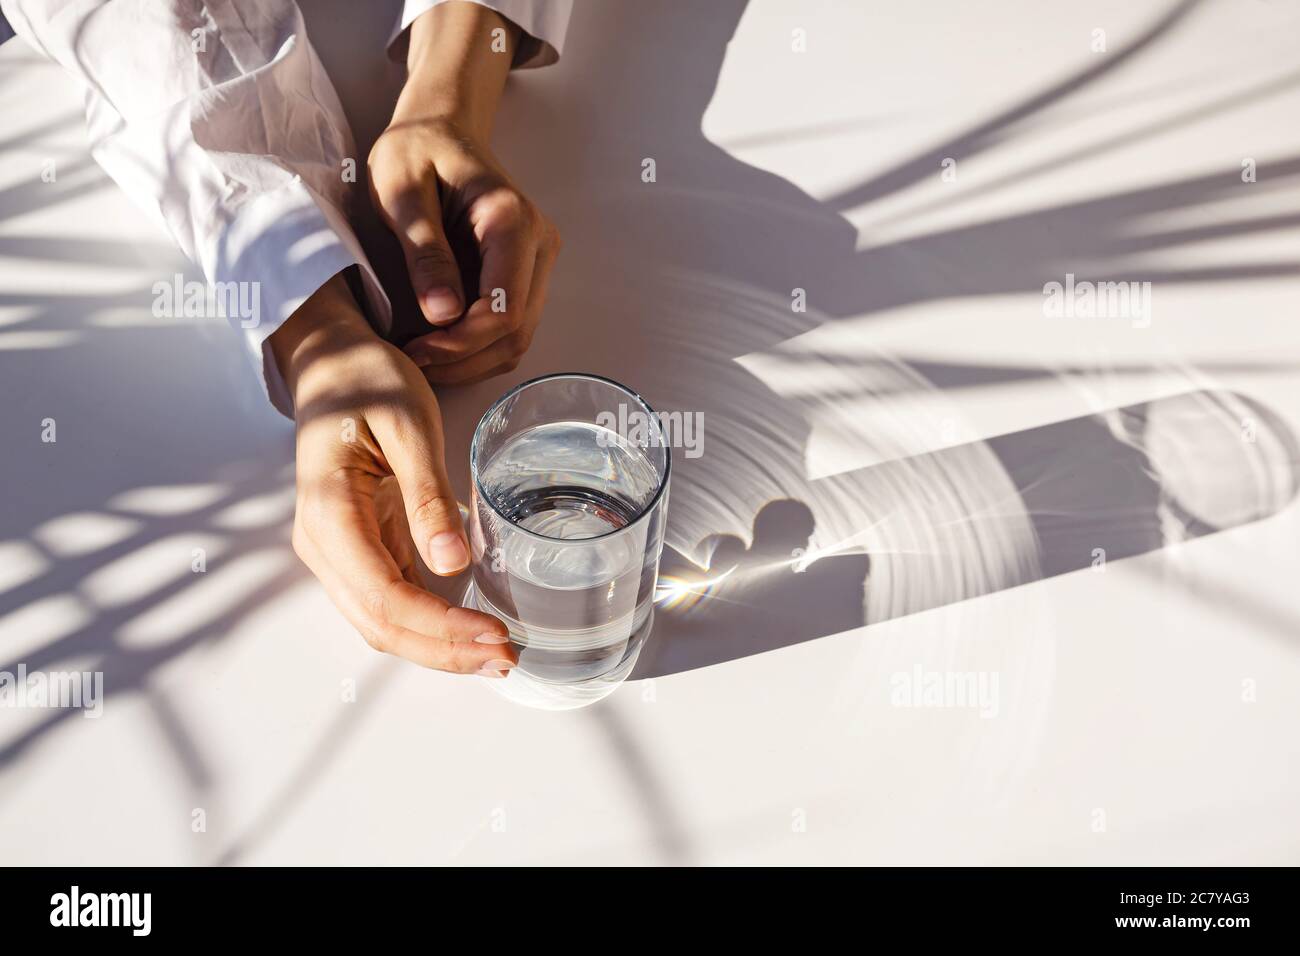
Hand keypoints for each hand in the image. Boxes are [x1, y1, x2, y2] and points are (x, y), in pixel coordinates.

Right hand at [269, 274, 516, 677]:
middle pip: (380, 624)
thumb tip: (451, 563)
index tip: (494, 635)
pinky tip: (469, 629)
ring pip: (381, 622)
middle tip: (507, 658)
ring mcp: (336, 551)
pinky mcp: (357, 549)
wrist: (332, 363)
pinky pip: (389, 601)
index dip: (439, 625)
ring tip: (495, 654)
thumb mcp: (407, 425)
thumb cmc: (367, 382)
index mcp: (328, 511)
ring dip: (436, 647)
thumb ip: (426, 495)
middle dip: (444, 651)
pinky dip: (428, 624)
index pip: (384, 594)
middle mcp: (322, 543)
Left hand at [368, 1, 559, 385]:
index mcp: (511, 219)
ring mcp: (538, 260)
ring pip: (518, 338)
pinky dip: (478, 348)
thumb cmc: (415, 150)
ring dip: (472, 360)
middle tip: (413, 361)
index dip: (462, 343)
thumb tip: (443, 314)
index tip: (414, 351)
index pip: (505, 308)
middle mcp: (539, 242)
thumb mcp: (401, 191)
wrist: (439, 128)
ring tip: (422, 356)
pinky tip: (439, 343)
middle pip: (517, 331)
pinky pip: (511, 327)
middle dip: (465, 359)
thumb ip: (424, 251)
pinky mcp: (526, 272)